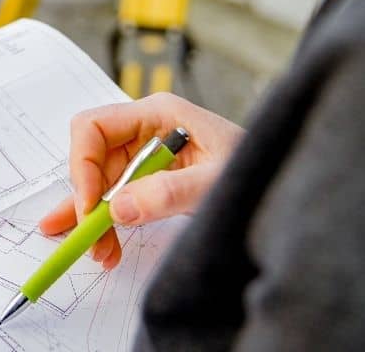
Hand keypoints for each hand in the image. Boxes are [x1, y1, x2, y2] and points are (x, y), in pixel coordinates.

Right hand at [39, 93, 244, 269]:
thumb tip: (120, 209)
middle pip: (92, 158)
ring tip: (102, 252)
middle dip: (88, 200)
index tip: (91, 206)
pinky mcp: (148, 179)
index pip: (94, 126)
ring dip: (96, 218)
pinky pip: (115, 198)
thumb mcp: (216, 181)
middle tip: (92, 238)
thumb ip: (170, 192)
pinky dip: (107, 222)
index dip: (83, 165)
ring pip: (100, 184)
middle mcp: (144, 129)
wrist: (281, 181)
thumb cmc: (256, 168)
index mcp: (158, 113)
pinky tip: (103, 244)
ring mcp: (144, 154)